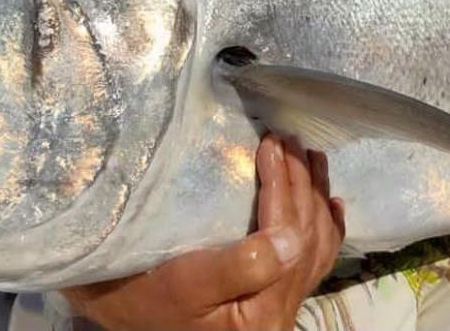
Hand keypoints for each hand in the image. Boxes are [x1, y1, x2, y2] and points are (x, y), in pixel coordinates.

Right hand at [62, 134, 344, 330]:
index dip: (282, 185)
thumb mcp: (185, 282)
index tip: (271, 141)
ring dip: (316, 197)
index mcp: (262, 312)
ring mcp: (278, 308)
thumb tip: (290, 238)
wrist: (117, 311)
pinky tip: (332, 203)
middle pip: (306, 237)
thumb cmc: (139, 296)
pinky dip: (327, 229)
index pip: (287, 236)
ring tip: (310, 157)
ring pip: (317, 246)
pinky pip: (313, 263)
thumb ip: (242, 266)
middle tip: (288, 138)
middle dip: (302, 183)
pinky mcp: (270, 299)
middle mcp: (279, 314)